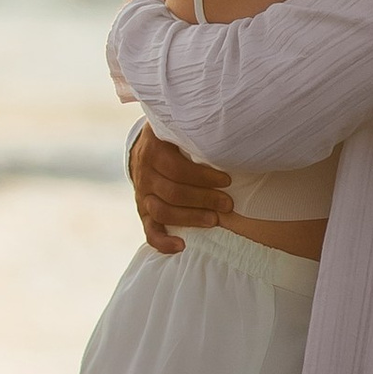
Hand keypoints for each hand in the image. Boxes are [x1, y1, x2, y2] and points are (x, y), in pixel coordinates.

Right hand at [129, 124, 233, 253]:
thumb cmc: (175, 139)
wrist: (147, 148)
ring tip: (214, 220)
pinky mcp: (143, 211)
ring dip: (191, 217)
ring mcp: (142, 193)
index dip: (203, 177)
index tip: (227, 181)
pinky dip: (163, 242)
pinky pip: (150, 230)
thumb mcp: (180, 128)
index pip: (176, 168)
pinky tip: (181, 246)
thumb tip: (230, 136)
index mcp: (154, 148)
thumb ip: (196, 132)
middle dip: (204, 199)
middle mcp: (144, 172)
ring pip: (162, 211)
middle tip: (228, 204)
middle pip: (173, 192)